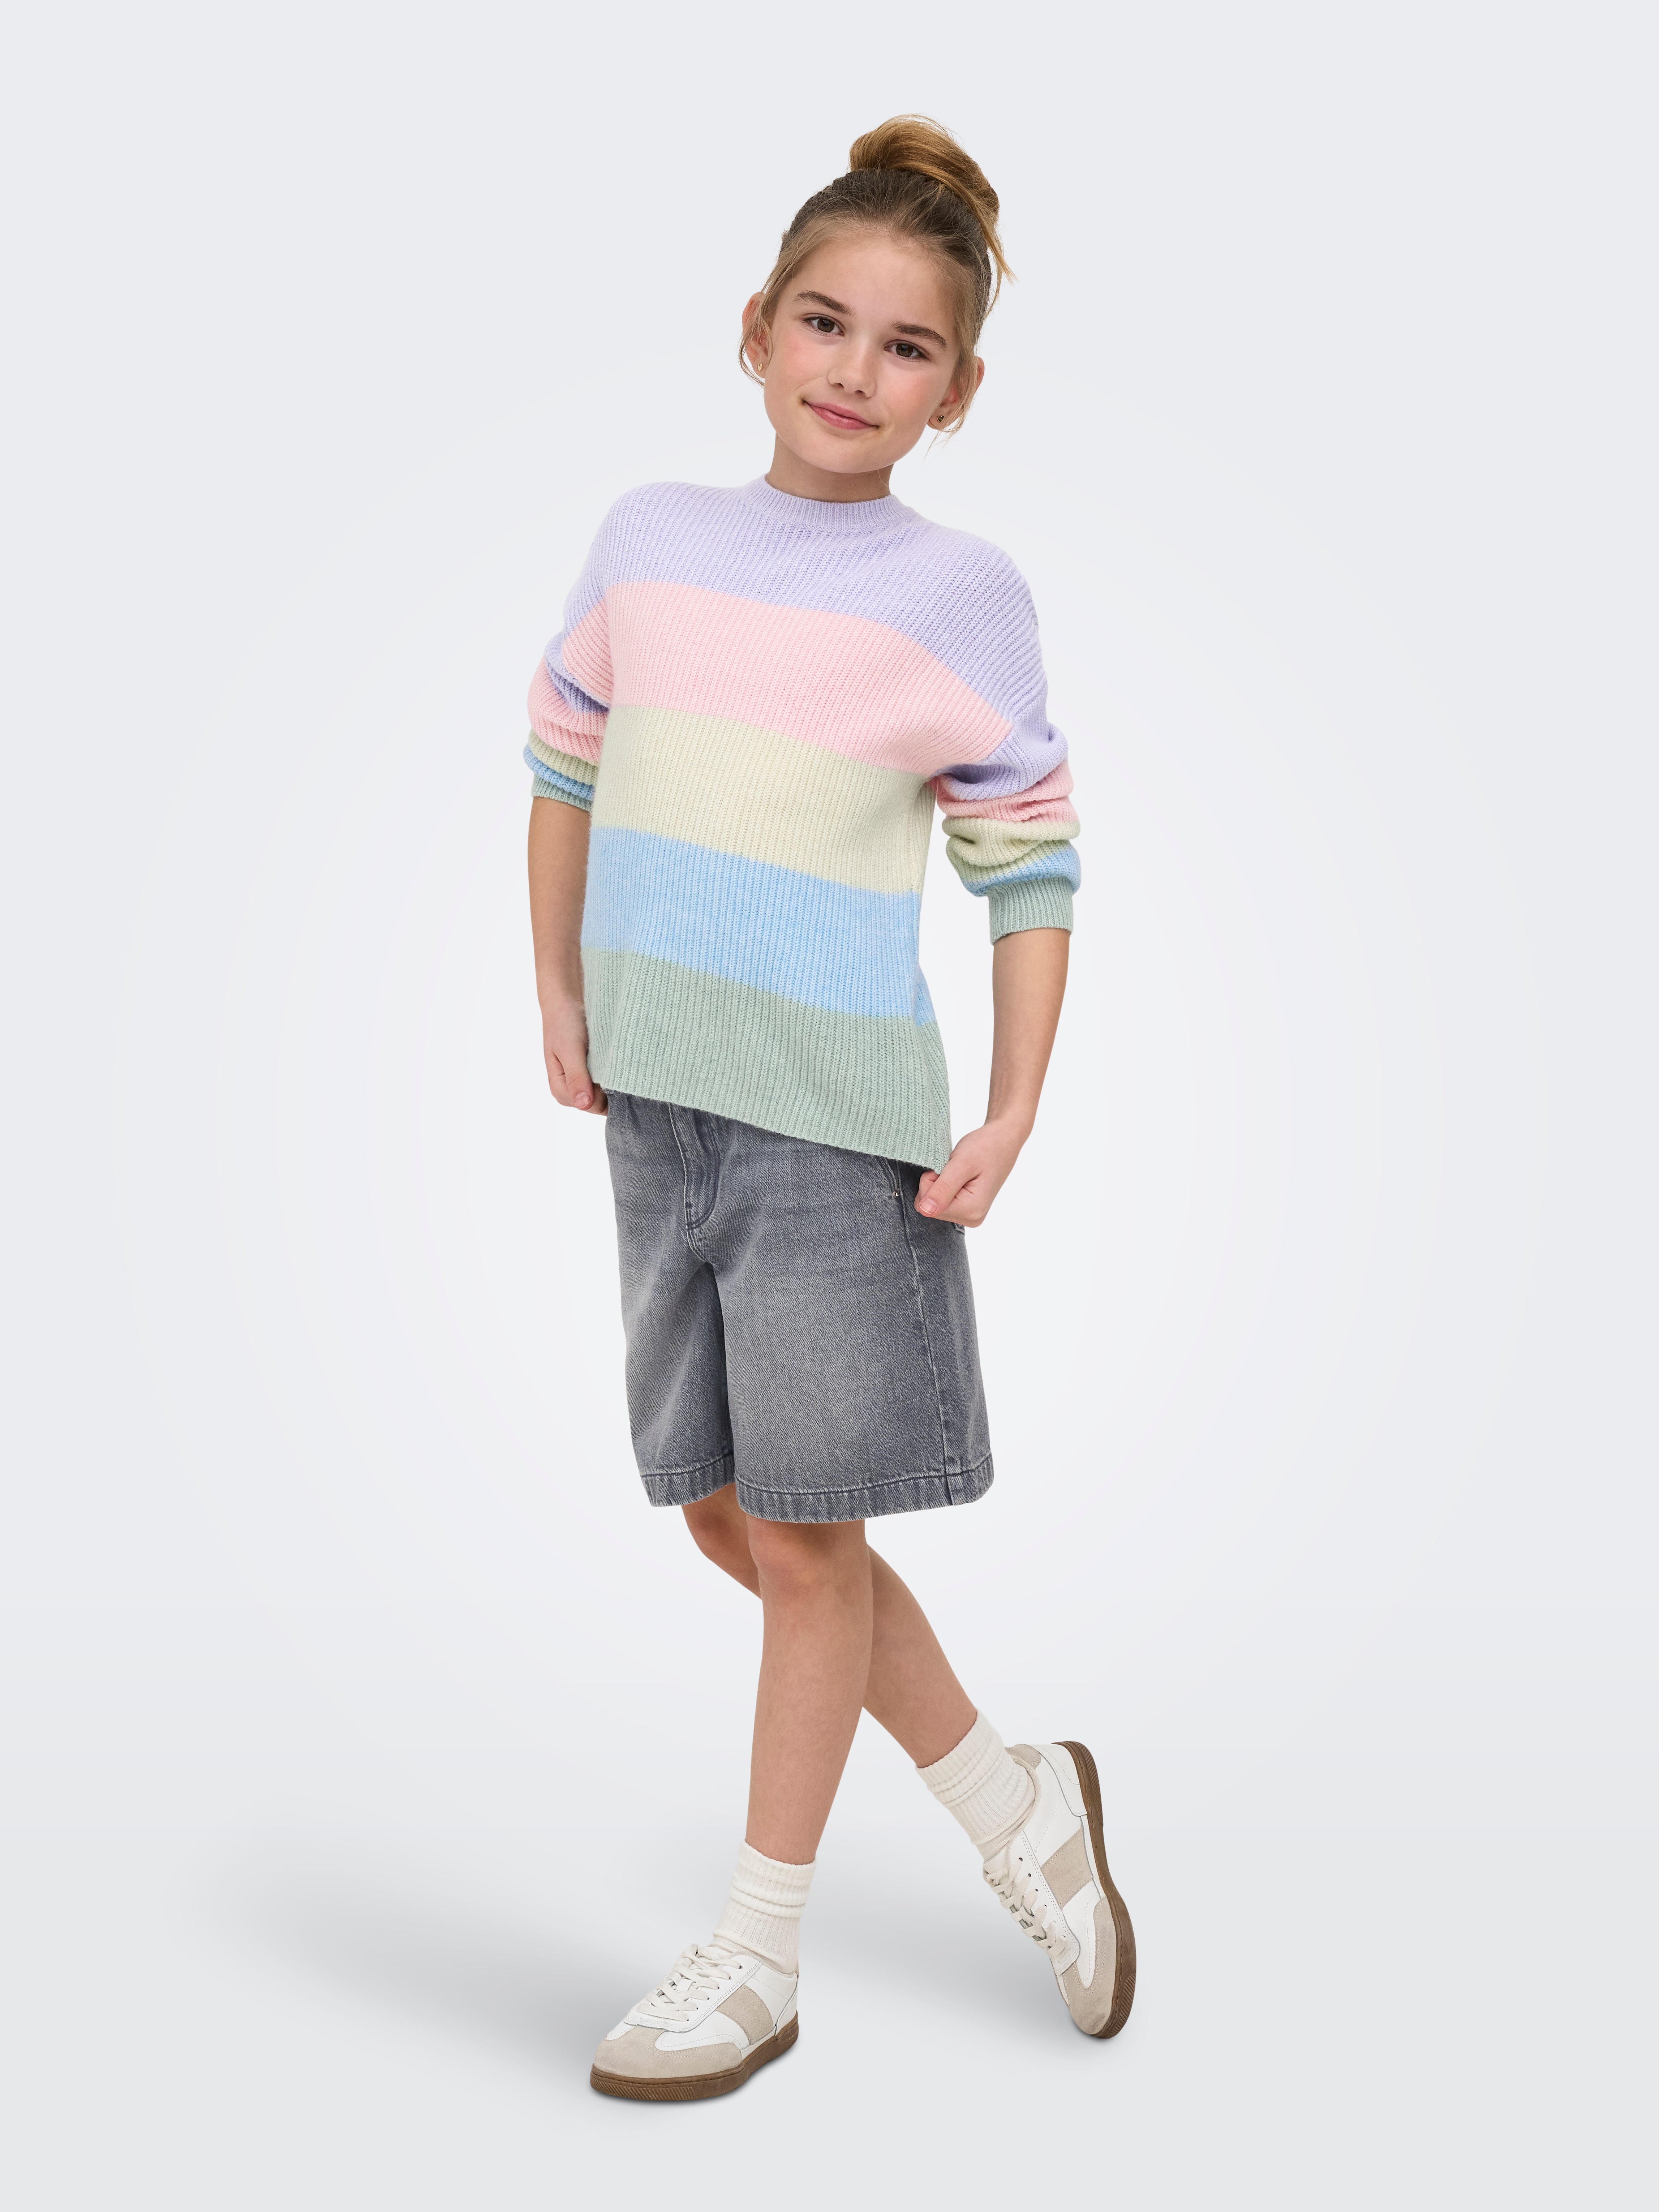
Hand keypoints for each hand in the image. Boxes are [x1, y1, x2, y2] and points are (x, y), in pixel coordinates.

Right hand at [541, 999, 606, 1113]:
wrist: (566, 1002)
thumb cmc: (565, 1023)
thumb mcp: (570, 1049)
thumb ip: (576, 1077)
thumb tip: (584, 1104)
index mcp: (560, 1089)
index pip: (592, 1107)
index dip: (604, 1095)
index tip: (612, 1073)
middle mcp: (570, 1091)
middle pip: (599, 1105)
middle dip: (610, 1089)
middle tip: (615, 1063)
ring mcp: (580, 1083)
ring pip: (605, 1096)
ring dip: (613, 1081)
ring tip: (614, 1060)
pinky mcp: (590, 1074)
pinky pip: (606, 1084)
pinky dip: (613, 1074)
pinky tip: (615, 1060)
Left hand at [914, 1117, 1028, 1227]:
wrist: (1002, 1140)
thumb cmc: (985, 1147)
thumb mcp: (961, 1164)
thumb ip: (943, 1188)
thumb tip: (925, 1210)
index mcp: (971, 1210)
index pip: (926, 1206)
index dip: (931, 1182)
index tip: (948, 1168)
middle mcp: (972, 1218)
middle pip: (930, 1207)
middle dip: (936, 1184)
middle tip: (954, 1169)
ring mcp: (971, 1215)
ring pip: (935, 1204)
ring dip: (941, 1184)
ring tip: (960, 1172)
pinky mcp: (968, 1209)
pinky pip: (943, 1202)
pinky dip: (946, 1186)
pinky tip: (961, 1177)